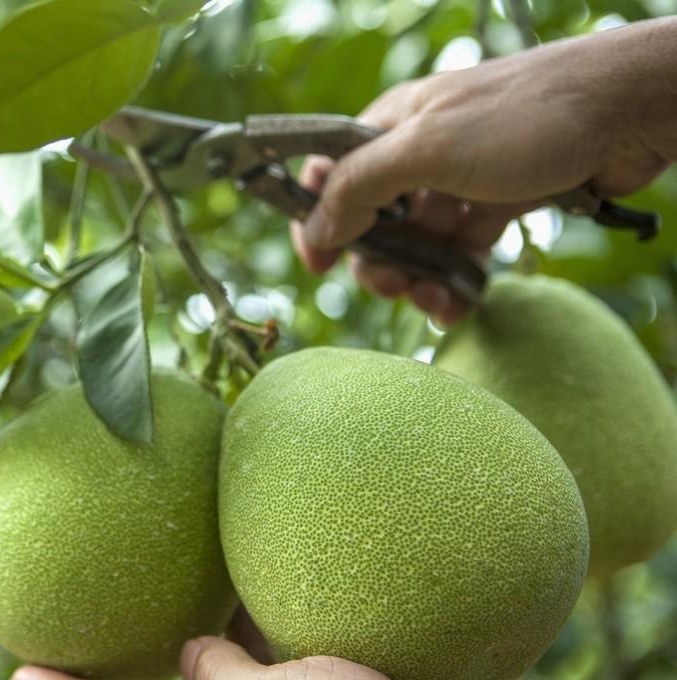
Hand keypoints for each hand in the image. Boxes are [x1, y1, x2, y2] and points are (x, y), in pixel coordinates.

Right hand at [291, 19, 673, 323]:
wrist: (627, 112)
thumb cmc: (524, 117)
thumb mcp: (426, 147)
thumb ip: (360, 184)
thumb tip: (317, 226)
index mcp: (392, 125)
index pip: (330, 172)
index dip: (316, 218)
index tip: (319, 264)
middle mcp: (421, 152)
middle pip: (373, 220)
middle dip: (376, 262)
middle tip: (393, 287)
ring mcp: (461, 179)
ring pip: (419, 243)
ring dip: (418, 280)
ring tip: (435, 301)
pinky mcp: (499, 203)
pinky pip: (462, 252)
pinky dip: (457, 281)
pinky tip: (460, 303)